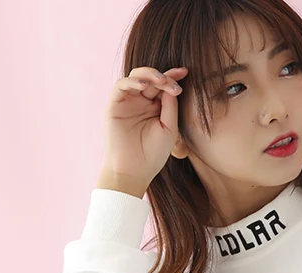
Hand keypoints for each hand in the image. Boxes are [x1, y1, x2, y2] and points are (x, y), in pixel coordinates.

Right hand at [100, 65, 189, 194]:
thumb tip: (172, 86)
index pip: (164, 86)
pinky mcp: (115, 104)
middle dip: (164, 76)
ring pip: (137, 77)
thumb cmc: (153, 154)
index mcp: (156, 108)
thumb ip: (170, 107)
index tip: (185, 72)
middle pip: (152, 78)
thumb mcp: (169, 129)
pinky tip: (145, 87)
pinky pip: (122, 85)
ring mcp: (128, 102)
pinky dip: (133, 82)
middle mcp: (142, 102)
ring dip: (149, 74)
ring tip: (161, 81)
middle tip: (174, 82)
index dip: (173, 77)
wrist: (134, 170)